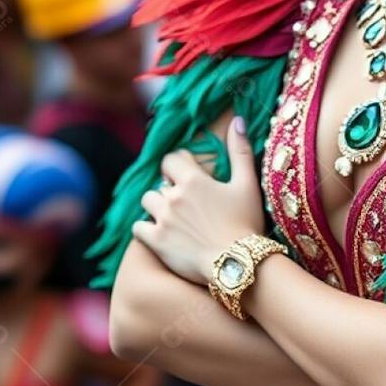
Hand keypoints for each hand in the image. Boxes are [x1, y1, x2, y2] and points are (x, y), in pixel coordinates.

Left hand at [133, 116, 264, 284]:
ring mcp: (162, 219)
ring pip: (148, 202)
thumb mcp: (247, 185)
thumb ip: (240, 151)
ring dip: (157, 207)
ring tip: (173, 218)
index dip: (179, 166)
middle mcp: (173, 196)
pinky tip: (161, 234)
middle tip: (187, 204)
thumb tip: (238, 120)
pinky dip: (146, 229)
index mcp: (193, 179)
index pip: (171, 159)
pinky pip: (138, 227)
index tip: (189, 177)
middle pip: (159, 183)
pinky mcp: (156, 241)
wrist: (239, 265)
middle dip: (170, 189)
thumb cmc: (247, 224)